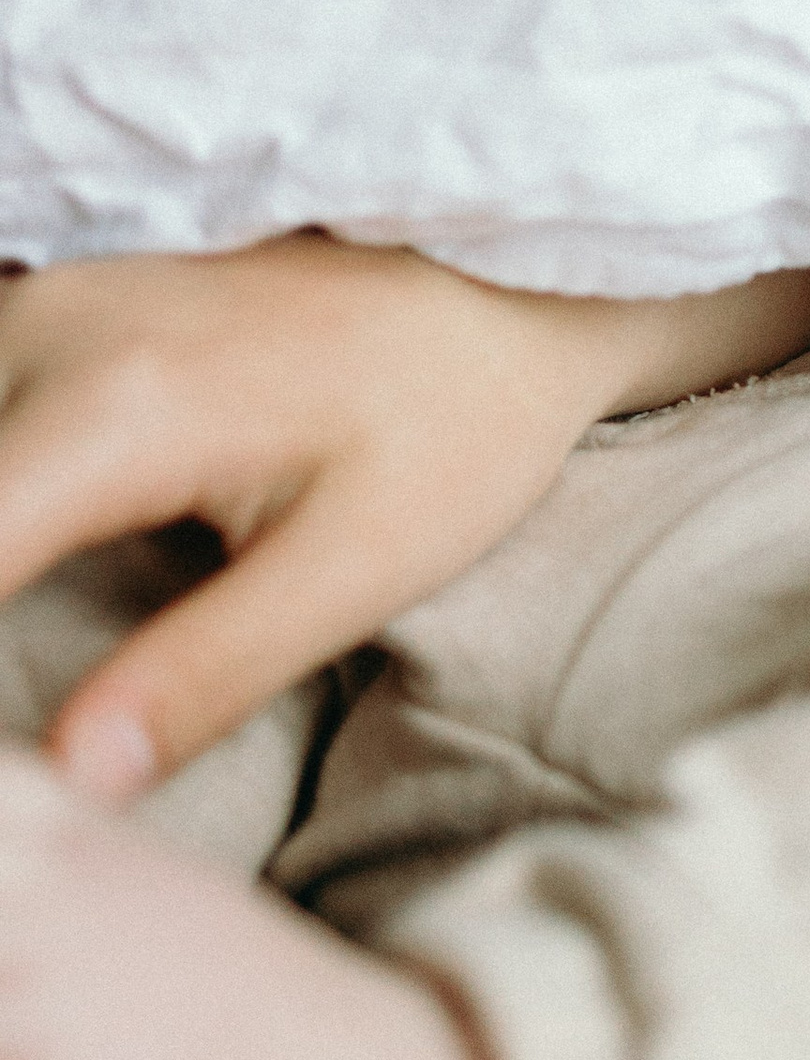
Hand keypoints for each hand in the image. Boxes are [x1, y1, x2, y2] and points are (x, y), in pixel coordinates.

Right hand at [0, 238, 809, 794]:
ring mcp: (39, 299)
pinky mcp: (47, 298)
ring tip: (41, 639)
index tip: (20, 788)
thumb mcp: (359, 562)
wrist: (511, 271)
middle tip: (33, 751)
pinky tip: (35, 551)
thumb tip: (72, 785)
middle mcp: (48, 332)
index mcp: (114, 410)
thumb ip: (206, 672)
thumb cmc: (454, 420)